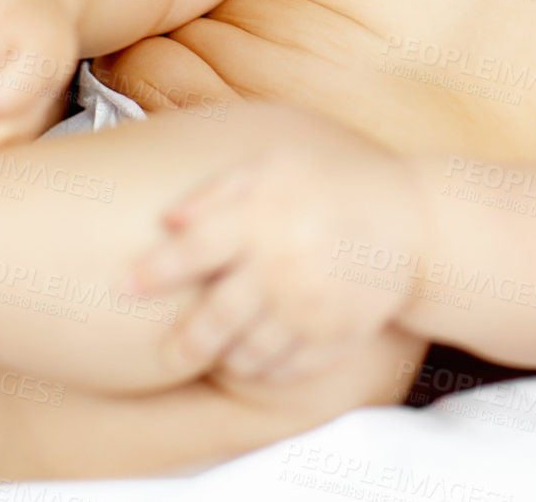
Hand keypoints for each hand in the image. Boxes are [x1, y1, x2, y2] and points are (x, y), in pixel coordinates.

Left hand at [123, 116, 431, 383]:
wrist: (414, 220)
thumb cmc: (336, 186)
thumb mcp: (278, 166)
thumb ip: (219, 190)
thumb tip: (166, 220)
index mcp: (265, 217)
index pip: (195, 249)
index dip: (154, 270)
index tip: (121, 284)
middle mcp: (285, 264)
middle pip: (218, 316)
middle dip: (187, 340)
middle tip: (171, 350)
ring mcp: (312, 305)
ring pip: (251, 350)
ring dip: (229, 357)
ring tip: (218, 353)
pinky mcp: (336, 334)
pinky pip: (289, 367)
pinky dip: (268, 369)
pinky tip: (259, 359)